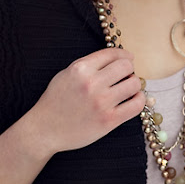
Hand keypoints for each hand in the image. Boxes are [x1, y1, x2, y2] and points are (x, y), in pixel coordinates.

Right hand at [28, 48, 144, 155]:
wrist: (45, 129)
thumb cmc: (56, 101)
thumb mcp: (67, 74)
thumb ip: (90, 65)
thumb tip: (118, 59)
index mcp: (81, 69)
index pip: (113, 54)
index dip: (124, 55)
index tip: (128, 59)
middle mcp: (92, 83)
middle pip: (126, 67)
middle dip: (129, 69)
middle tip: (126, 76)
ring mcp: (101, 103)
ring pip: (134, 84)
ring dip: (134, 85)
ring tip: (128, 89)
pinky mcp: (109, 121)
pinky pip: (136, 105)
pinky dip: (139, 100)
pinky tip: (133, 100)